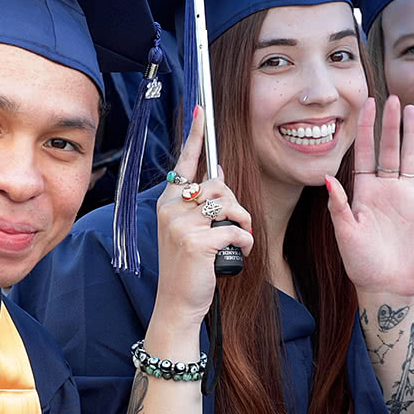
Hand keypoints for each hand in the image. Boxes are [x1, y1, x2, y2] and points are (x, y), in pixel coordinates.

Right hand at [152, 108, 253, 326]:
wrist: (177, 303)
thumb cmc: (187, 268)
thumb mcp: (188, 231)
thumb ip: (199, 204)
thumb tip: (217, 171)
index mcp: (168, 203)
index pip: (184, 163)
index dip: (196, 135)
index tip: (200, 110)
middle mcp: (171, 209)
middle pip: (217, 184)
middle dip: (235, 204)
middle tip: (235, 225)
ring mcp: (182, 225)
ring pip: (229, 204)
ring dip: (243, 222)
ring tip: (238, 240)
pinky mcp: (198, 242)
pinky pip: (237, 230)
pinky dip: (245, 243)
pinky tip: (238, 255)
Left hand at [325, 96, 413, 299]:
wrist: (386, 285)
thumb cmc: (361, 264)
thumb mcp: (345, 233)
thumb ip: (338, 205)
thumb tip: (327, 177)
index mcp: (364, 193)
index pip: (365, 153)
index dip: (366, 129)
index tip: (366, 104)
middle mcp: (385, 191)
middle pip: (389, 149)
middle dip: (389, 124)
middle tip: (392, 98)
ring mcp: (406, 199)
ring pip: (409, 159)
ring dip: (410, 135)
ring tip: (410, 110)